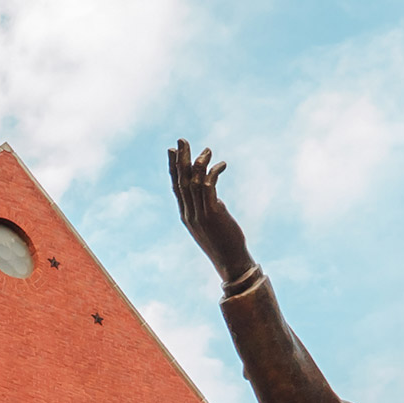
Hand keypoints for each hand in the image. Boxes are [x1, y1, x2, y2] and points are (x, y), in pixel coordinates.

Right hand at [169, 138, 255, 285]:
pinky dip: (213, 173)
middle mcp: (189, 213)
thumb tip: (215, 197)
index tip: (172, 151)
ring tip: (207, 150)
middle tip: (181, 140)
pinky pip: (209, 187)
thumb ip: (209, 209)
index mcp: (186, 215)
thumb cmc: (224, 244)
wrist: (231, 262)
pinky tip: (221, 165)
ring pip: (193, 182)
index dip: (174, 168)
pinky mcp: (213, 214)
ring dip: (198, 163)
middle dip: (181, 159)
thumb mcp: (212, 224)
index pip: (176, 187)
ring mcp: (199, 214)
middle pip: (181, 181)